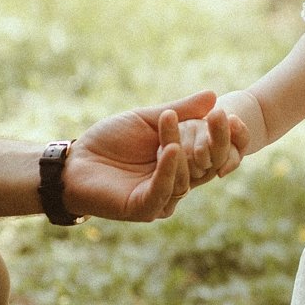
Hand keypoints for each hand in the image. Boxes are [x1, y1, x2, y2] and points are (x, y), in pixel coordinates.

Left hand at [67, 90, 246, 221]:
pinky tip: (170, 148)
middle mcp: (177, 183)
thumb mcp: (148, 119)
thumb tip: (214, 95)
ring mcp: (162, 198)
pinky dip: (169, 170)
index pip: (214, 154)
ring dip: (179, 148)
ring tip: (169, 121)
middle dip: (215, 142)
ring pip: (185, 178)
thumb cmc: (110, 139)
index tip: (229, 113)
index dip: (226, 136)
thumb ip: (181, 110)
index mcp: (182, 163)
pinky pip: (164, 191)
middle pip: (207, 168)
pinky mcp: (144, 208)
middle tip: (219, 117)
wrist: (76, 160)